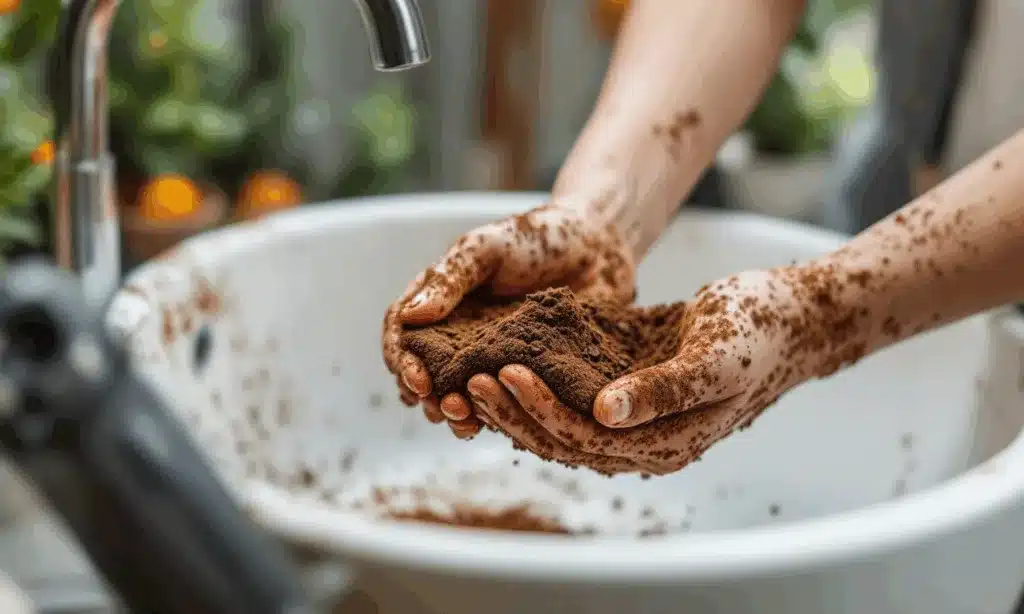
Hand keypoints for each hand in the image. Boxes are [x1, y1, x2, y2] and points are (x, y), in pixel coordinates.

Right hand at [382, 203, 635, 438]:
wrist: (597, 250)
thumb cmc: (536, 239)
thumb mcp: (486, 248)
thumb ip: (450, 279)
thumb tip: (410, 316)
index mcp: (438, 301)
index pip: (402, 334)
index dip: (401, 361)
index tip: (417, 380)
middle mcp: (457, 335)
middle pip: (424, 374)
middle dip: (427, 398)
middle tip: (442, 409)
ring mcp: (489, 358)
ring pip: (458, 395)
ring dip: (454, 415)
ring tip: (466, 424)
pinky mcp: (523, 376)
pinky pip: (501, 403)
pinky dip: (493, 418)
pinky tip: (498, 425)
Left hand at [466, 266, 868, 473]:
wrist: (790, 317)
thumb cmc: (757, 333)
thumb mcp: (713, 357)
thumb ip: (663, 390)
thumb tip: (605, 414)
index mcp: (668, 444)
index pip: (587, 440)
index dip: (541, 412)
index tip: (505, 373)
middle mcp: (648, 442)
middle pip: (565, 441)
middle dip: (518, 413)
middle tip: (474, 380)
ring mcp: (639, 420)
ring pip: (565, 425)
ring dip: (523, 406)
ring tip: (480, 376)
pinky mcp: (633, 393)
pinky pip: (578, 400)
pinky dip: (545, 387)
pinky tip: (513, 363)